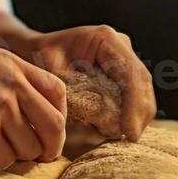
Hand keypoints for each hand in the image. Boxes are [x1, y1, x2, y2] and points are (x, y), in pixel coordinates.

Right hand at [0, 44, 66, 167]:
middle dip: (51, 145)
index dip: (59, 116)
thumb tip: (31, 110)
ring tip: (1, 151)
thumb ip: (6, 78)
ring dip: (19, 155)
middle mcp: (10, 82)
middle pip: (53, 124)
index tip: (50, 131)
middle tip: (41, 155)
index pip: (57, 92)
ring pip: (30, 147)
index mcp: (11, 63)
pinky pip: (7, 158)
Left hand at [14, 24, 155, 140]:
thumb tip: (98, 118)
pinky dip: (130, 115)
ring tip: (125, 137)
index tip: (130, 131)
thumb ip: (72, 91)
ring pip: (143, 92)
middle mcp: (120, 46)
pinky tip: (120, 129)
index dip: (134, 104)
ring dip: (137, 116)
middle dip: (139, 113)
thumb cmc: (38, 59)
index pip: (130, 73)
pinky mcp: (122, 74)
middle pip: (143, 83)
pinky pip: (135, 97)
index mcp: (105, 39)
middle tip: (130, 139)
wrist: (34, 52)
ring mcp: (124, 59)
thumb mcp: (49, 72)